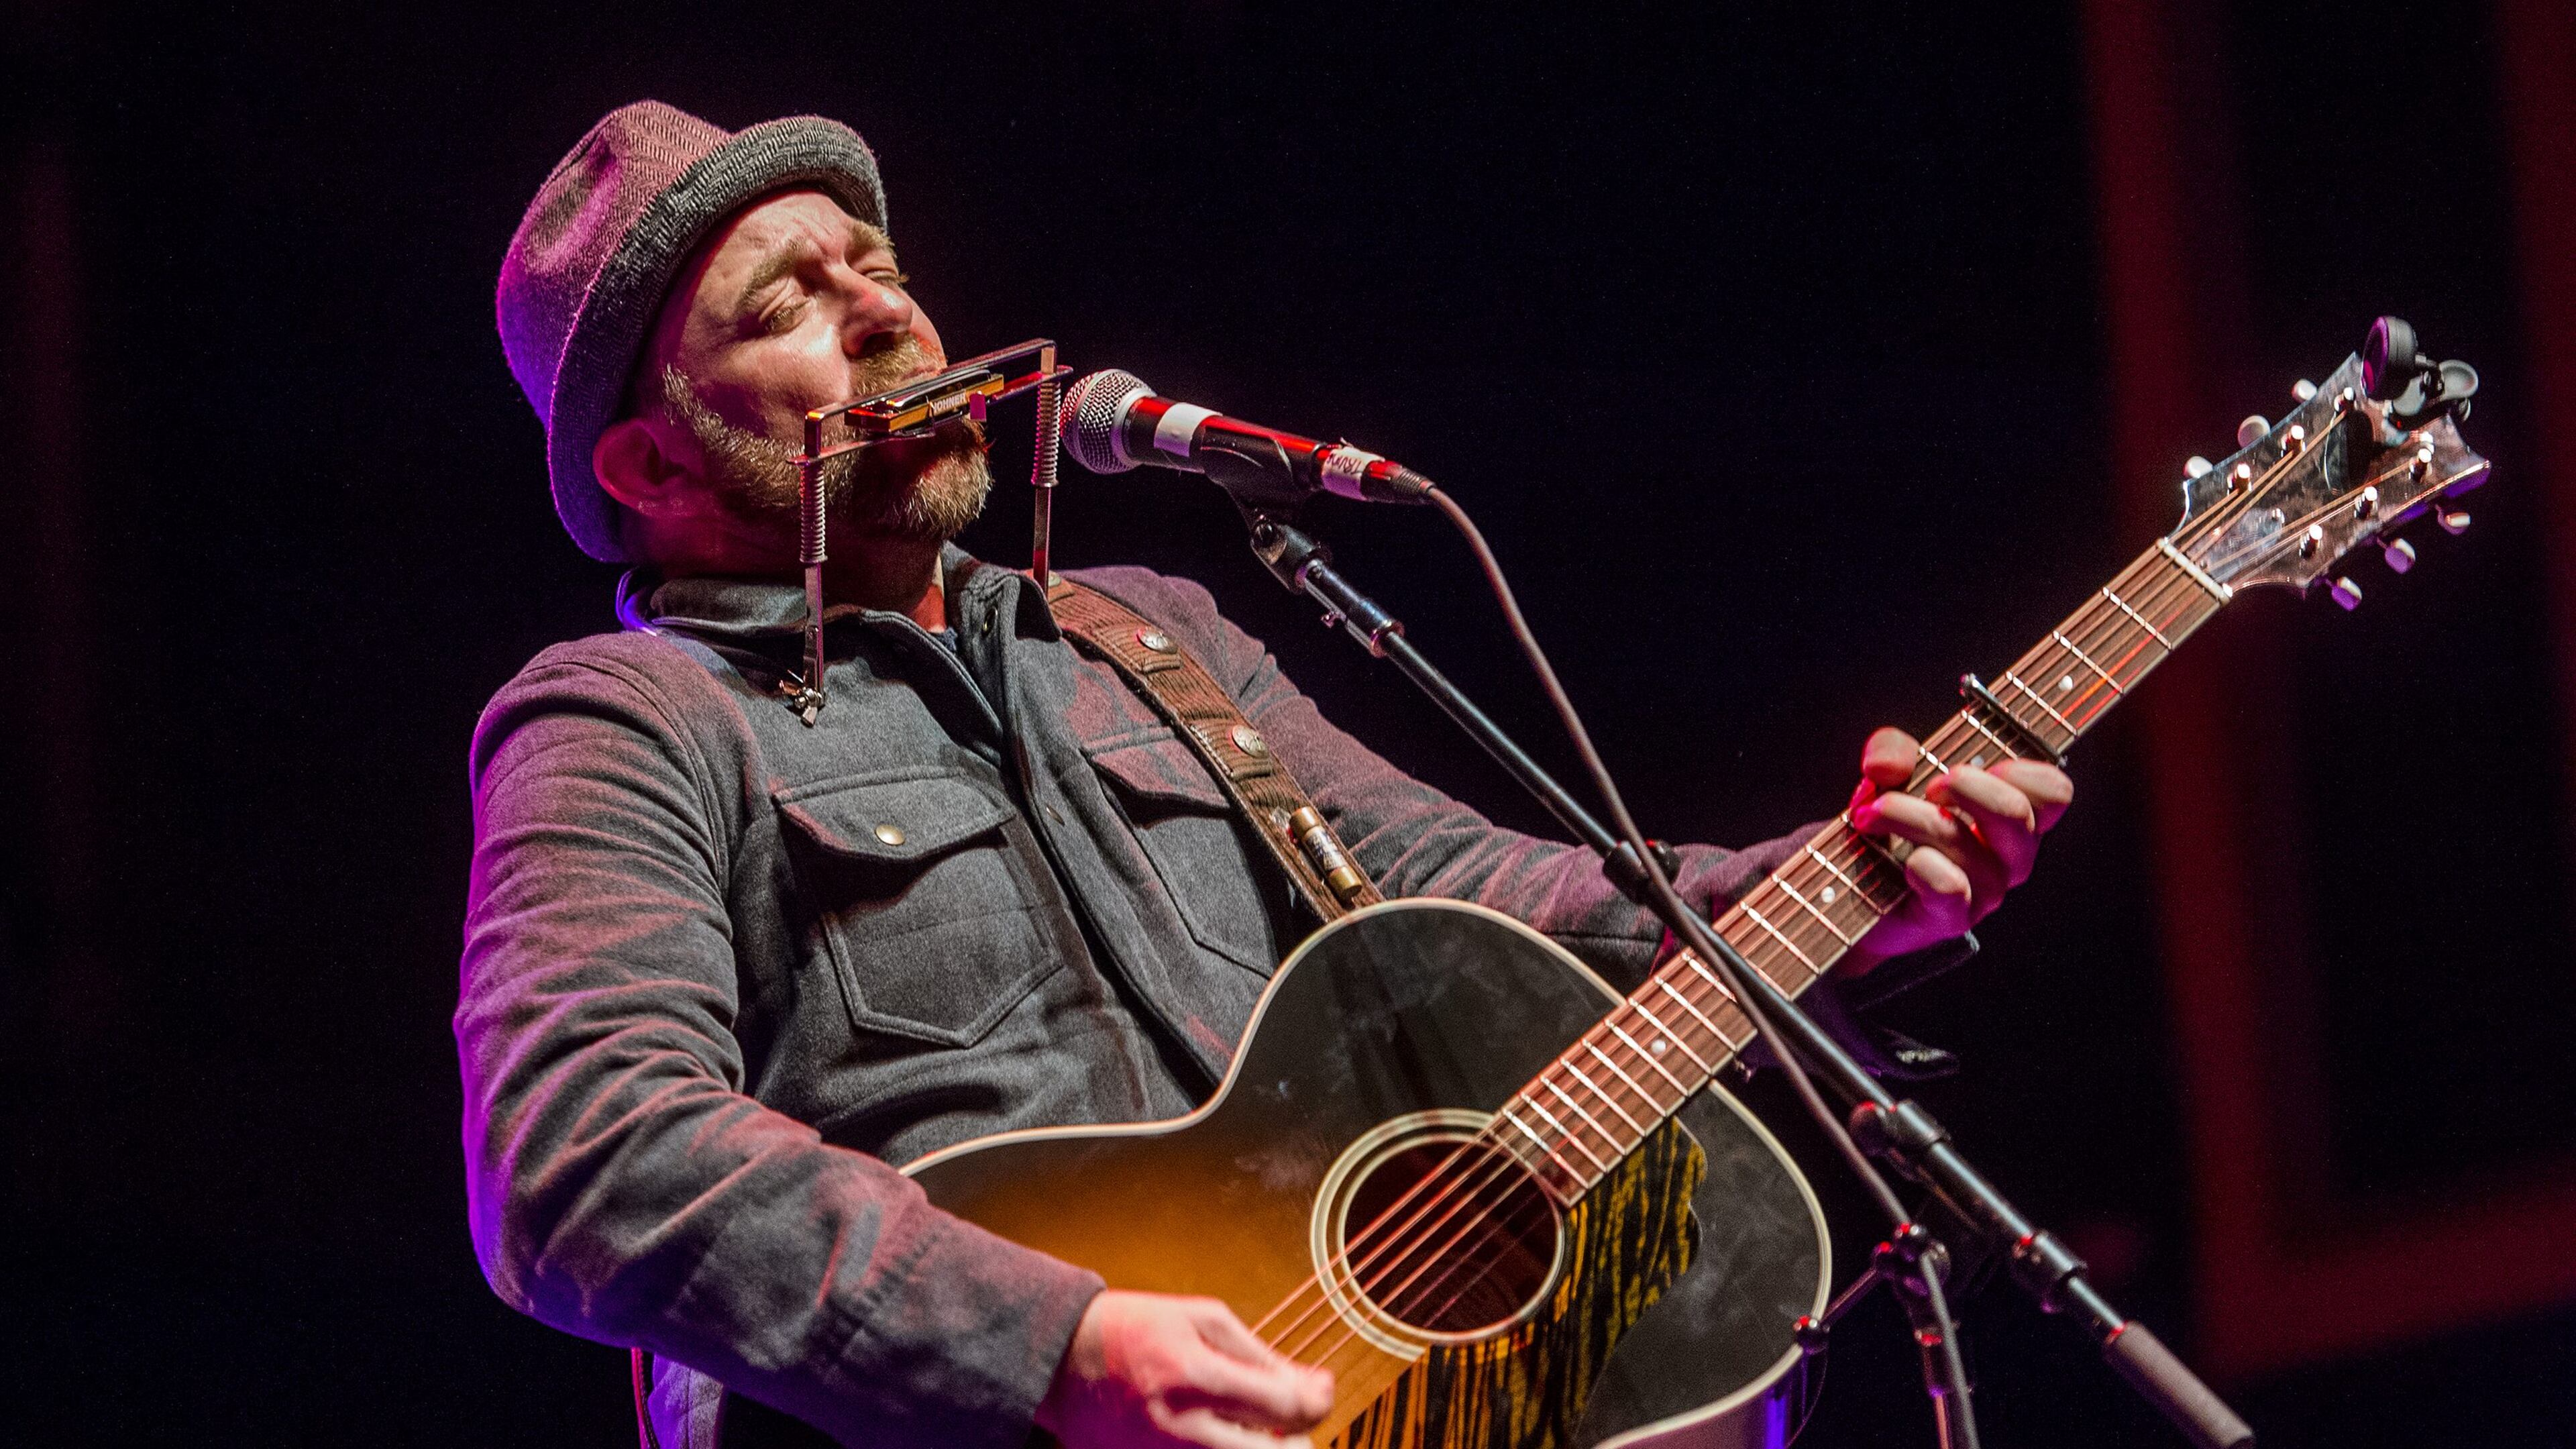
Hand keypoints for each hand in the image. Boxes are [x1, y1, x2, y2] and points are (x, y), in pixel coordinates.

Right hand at [1035, 1290, 1335, 1448]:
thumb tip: (1313, 1387)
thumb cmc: (1136, 1330)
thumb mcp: (1201, 1319)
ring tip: (1256, 1427)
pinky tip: (1226, 1436)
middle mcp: (1182, 1429)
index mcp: (1195, 1377)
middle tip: (1291, 1415)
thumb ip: (1260, 1356)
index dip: (1318, 1398)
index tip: (1320, 1385)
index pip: (1285, 1406)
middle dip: (1299, 1437)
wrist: (1061, 1362)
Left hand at [1841, 726, 2071, 971]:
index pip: (2053, 793)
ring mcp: (1985, 891)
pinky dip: (1919, 863)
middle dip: (1963, 785)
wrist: (1855, 890)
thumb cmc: (1890, 827)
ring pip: (1963, 842)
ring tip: (1873, 814)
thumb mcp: (1889, 774)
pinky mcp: (1952, 918)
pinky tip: (1894, 857)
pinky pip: (1950, 886)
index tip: (1973, 765)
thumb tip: (1885, 766)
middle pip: (2015, 813)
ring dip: (1908, 816)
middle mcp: (2009, 857)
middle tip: (1928, 787)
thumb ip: (1892, 751)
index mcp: (2012, 818)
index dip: (2020, 770)